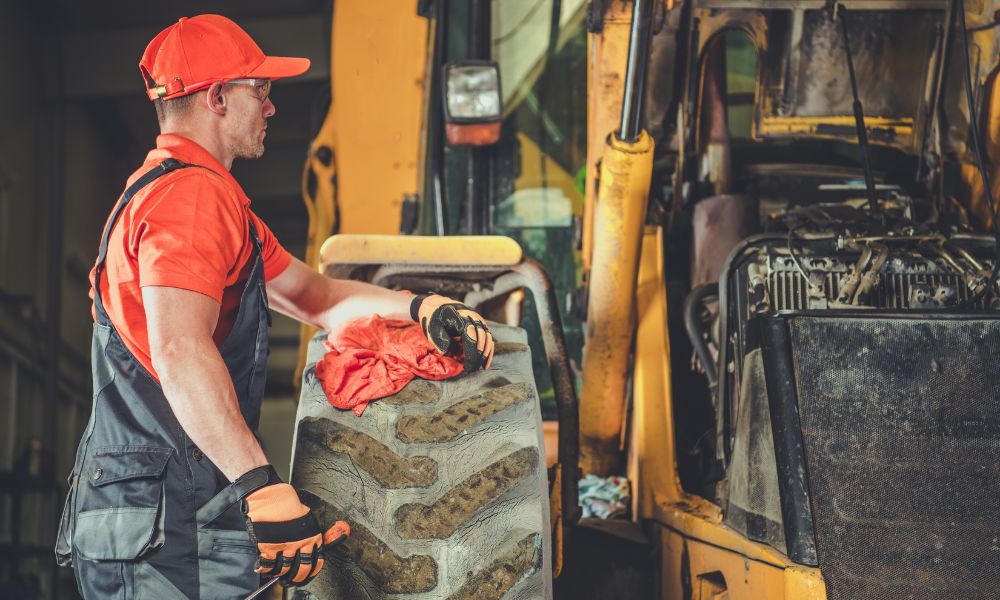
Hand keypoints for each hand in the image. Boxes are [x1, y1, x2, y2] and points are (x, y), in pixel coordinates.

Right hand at [238, 466, 349, 585]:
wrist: (270, 496)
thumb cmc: (287, 503)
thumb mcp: (306, 517)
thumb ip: (310, 533)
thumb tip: (315, 544)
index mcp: (312, 536)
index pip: (317, 562)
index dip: (311, 572)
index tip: (307, 575)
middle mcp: (300, 543)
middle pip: (301, 570)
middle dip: (296, 578)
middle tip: (291, 580)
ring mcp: (284, 546)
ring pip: (284, 570)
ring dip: (280, 574)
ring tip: (278, 573)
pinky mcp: (268, 547)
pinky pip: (268, 565)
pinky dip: (266, 569)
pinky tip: (265, 567)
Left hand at [410, 293, 494, 370]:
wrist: (437, 307)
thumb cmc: (434, 320)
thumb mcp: (433, 329)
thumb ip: (440, 341)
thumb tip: (447, 353)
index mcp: (460, 317)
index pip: (471, 335)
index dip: (472, 352)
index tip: (468, 365)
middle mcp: (472, 317)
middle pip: (482, 336)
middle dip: (480, 354)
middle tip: (474, 367)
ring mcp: (478, 321)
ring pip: (488, 337)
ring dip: (486, 353)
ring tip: (481, 366)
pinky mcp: (480, 325)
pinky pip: (488, 338)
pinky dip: (488, 350)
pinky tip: (485, 362)